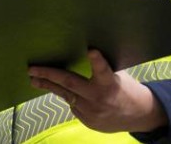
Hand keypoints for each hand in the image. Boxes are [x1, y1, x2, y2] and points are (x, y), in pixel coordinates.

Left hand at [28, 50, 167, 133]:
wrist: (138, 116)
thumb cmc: (126, 89)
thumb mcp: (119, 75)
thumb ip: (102, 68)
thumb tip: (83, 52)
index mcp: (110, 83)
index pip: (103, 70)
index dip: (97, 60)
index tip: (91, 50)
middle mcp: (99, 98)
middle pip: (70, 83)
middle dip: (48, 76)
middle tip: (32, 70)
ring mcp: (91, 112)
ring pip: (66, 95)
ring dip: (49, 86)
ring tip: (34, 80)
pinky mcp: (87, 120)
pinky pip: (72, 105)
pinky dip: (67, 96)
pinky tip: (60, 90)